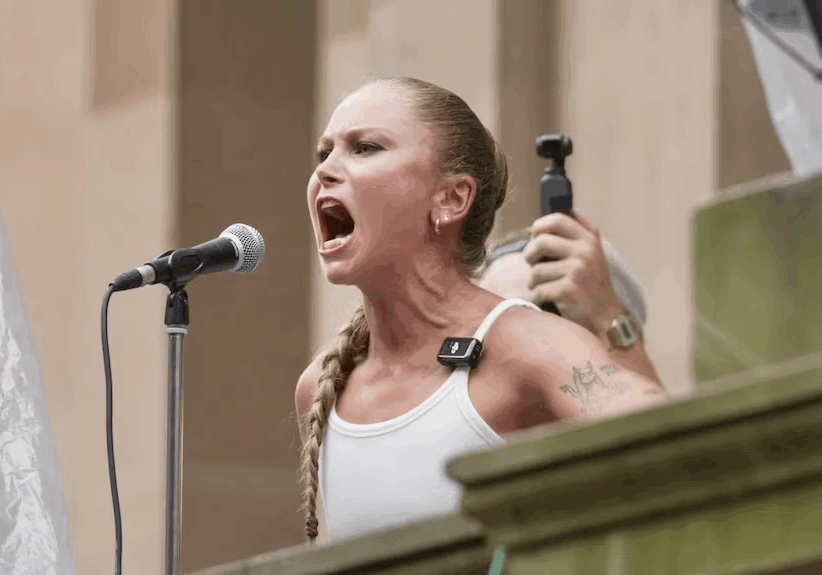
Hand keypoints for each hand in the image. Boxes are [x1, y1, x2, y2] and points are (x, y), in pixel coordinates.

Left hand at [522, 209, 622, 333]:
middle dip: (530, 255)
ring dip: (534, 282)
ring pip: (535, 270)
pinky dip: (538, 297)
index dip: (539, 227)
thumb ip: (586, 231)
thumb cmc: (594, 284)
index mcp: (588, 240)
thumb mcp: (596, 253)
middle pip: (540, 242)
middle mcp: (584, 251)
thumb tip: (574, 209)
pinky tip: (546, 299)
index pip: (557, 220)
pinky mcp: (569, 289)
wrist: (607, 317)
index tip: (535, 239)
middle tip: (533, 265)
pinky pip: (538, 289)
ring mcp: (577, 270)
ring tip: (543, 287)